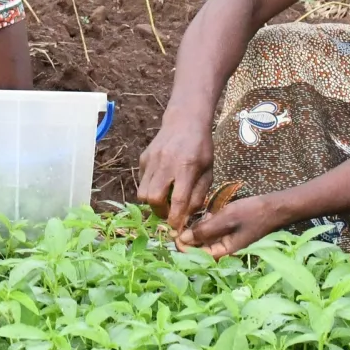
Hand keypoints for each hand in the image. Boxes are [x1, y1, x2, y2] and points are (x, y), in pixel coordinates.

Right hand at [134, 113, 217, 232]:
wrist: (185, 121)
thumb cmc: (201, 148)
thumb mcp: (208, 171)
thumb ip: (198, 194)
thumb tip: (187, 216)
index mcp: (186, 168)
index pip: (178, 200)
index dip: (176, 219)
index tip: (177, 229)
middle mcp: (166, 164)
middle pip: (153, 198)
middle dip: (160, 212)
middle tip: (169, 213)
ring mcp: (152, 160)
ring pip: (143, 192)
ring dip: (152, 202)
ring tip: (164, 200)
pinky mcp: (143, 158)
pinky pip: (141, 181)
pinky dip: (149, 188)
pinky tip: (161, 183)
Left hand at [181, 189, 292, 257]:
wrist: (273, 207)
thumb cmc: (251, 214)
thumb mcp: (226, 219)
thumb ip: (205, 230)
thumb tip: (183, 239)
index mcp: (225, 252)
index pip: (199, 256)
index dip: (185, 249)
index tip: (173, 237)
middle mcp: (224, 248)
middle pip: (201, 248)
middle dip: (187, 239)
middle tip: (174, 227)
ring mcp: (227, 238)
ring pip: (205, 238)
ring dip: (195, 230)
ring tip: (183, 220)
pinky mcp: (228, 229)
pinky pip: (212, 229)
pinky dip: (205, 223)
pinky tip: (201, 214)